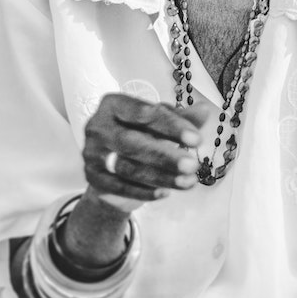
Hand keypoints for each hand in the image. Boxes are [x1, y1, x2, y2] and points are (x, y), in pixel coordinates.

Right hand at [83, 93, 211, 212]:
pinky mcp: (92, 177)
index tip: (197, 139)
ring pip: (128, 168)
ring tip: (188, 182)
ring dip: (161, 177)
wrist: (111, 164)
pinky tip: (165, 193)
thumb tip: (205, 110)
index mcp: (113, 104)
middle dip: (164, 155)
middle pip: (131, 142)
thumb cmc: (138, 135)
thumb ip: (180, 118)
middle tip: (192, 165)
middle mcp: (97, 126)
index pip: (143, 113)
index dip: (171, 125)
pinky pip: (120, 187)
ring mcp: (92, 153)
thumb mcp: (158, 124)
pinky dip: (144, 191)